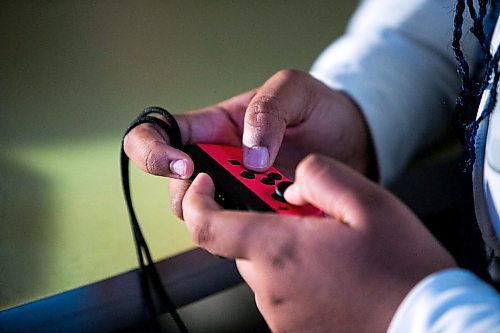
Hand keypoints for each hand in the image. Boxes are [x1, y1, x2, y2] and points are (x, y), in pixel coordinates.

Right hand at [123, 69, 374, 216]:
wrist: (351, 140)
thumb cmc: (317, 109)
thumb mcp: (295, 90)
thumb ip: (268, 110)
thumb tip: (249, 157)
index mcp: (211, 128)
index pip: (155, 134)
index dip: (153, 152)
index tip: (185, 167)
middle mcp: (214, 164)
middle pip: (176, 190)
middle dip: (194, 198)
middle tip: (232, 190)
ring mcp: (235, 194)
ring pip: (207, 218)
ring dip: (230, 216)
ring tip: (272, 199)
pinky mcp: (258, 216)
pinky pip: (242, 234)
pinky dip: (257, 231)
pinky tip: (284, 216)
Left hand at [182, 154, 455, 332]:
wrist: (429, 323)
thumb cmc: (402, 269)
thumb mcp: (368, 201)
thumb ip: (320, 176)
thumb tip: (292, 186)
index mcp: (279, 251)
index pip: (208, 226)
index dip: (197, 200)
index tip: (204, 182)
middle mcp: (270, 287)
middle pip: (244, 242)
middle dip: (264, 221)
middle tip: (305, 213)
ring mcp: (280, 315)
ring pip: (265, 266)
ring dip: (285, 248)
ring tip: (331, 245)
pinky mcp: (294, 328)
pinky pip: (281, 291)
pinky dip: (296, 274)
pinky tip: (334, 271)